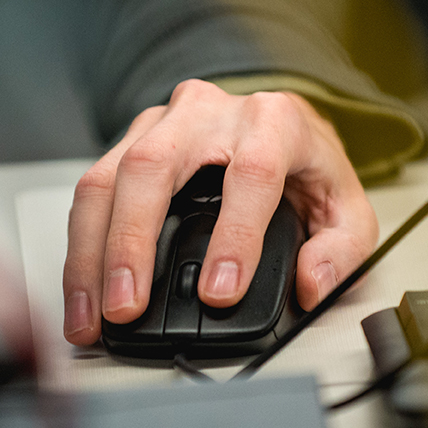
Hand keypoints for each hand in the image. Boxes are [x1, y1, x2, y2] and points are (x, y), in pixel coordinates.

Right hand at [62, 79, 377, 344]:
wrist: (276, 127)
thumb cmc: (306, 169)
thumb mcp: (346, 208)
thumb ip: (341, 250)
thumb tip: (313, 283)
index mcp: (273, 121)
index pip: (251, 172)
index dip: (234, 236)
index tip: (220, 293)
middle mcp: (210, 112)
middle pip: (154, 166)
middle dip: (132, 244)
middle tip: (127, 307)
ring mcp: (162, 123)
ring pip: (108, 177)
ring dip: (91, 253)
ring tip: (92, 315)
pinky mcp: (129, 141)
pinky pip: (92, 191)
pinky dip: (81, 250)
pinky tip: (83, 294)